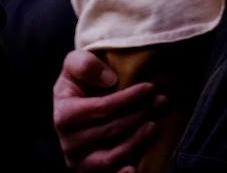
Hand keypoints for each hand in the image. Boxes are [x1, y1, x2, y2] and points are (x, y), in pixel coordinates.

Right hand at [53, 49, 165, 172]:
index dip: (128, 98)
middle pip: (110, 132)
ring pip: (111, 157)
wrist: (81, 101)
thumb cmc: (82, 81)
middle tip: (162, 101)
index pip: (101, 109)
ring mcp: (80, 161)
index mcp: (64, 115)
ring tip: (156, 125)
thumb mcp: (76, 63)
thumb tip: (109, 79)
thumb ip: (85, 64)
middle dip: (140, 115)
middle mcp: (69, 142)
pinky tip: (135, 168)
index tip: (150, 87)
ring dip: (138, 141)